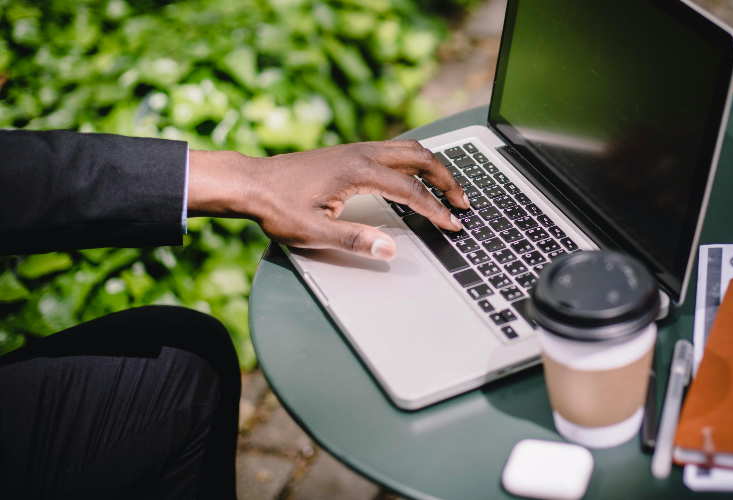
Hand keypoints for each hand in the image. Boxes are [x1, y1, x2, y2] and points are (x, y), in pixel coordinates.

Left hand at [188, 140, 469, 260]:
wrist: (251, 182)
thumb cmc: (277, 207)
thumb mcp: (313, 231)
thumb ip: (355, 240)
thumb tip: (389, 251)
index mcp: (358, 171)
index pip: (412, 191)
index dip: (436, 210)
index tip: (453, 225)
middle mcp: (362, 153)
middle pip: (421, 159)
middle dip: (447, 181)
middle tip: (463, 204)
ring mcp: (358, 149)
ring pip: (410, 149)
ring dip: (435, 168)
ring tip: (449, 190)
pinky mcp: (351, 152)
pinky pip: (396, 150)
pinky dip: (418, 163)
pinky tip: (418, 178)